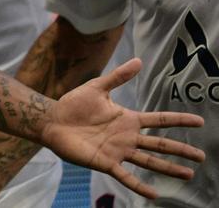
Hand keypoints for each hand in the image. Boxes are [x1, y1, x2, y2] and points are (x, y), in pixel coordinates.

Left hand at [42, 58, 204, 200]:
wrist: (52, 120)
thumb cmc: (74, 104)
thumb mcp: (97, 87)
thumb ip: (118, 76)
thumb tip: (139, 60)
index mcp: (128, 120)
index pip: (159, 120)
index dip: (179, 120)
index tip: (200, 121)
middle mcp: (127, 137)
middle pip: (160, 145)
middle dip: (181, 150)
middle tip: (201, 156)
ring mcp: (118, 151)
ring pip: (148, 162)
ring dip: (168, 168)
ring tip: (188, 174)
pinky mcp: (105, 162)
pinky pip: (125, 176)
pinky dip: (139, 185)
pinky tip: (154, 194)